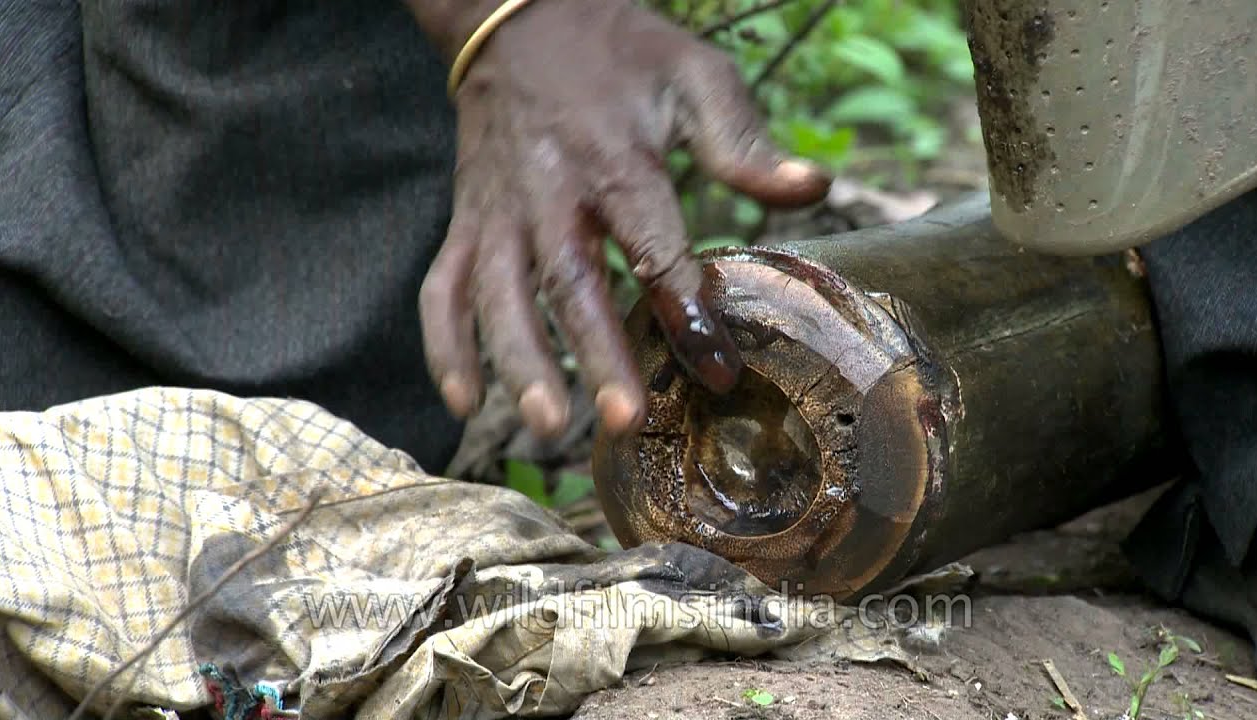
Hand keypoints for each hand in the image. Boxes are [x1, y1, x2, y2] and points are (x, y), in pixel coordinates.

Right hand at [415, 0, 830, 438]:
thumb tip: (813, 189)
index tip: (719, 371)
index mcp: (614, 160)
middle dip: (595, 354)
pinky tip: (468, 404)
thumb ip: (745, 143)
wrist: (520, 16)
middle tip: (623, 420)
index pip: (653, 247)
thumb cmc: (622, 54)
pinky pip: (443, 288)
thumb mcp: (694, 75)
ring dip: (518, 362)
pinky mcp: (467, 221)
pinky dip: (445, 346)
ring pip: (497, 295)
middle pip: (567, 282)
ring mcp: (498, 211)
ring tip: (548, 426)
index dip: (685, 312)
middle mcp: (548, 193)